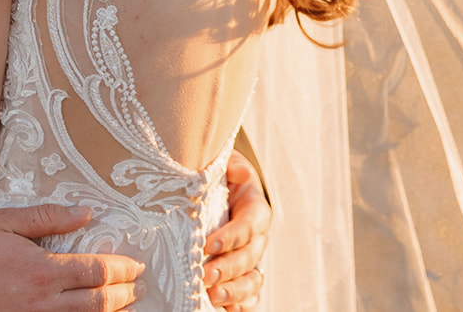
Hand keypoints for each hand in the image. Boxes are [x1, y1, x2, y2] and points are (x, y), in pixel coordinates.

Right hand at [0, 204, 145, 311]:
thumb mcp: (8, 222)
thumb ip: (49, 217)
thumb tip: (86, 213)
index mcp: (44, 269)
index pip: (97, 271)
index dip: (123, 270)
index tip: (137, 266)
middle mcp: (45, 301)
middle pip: (99, 302)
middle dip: (125, 294)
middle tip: (139, 288)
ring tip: (125, 305)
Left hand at [202, 152, 269, 309]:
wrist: (219, 190)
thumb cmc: (219, 178)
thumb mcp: (226, 166)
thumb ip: (232, 167)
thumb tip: (241, 174)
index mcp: (255, 210)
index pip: (248, 225)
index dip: (232, 237)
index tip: (208, 244)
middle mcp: (257, 238)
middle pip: (248, 258)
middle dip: (227, 268)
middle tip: (205, 275)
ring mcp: (251, 260)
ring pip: (251, 280)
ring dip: (234, 291)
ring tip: (212, 296)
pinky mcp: (242, 275)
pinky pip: (248, 296)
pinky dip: (240, 305)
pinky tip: (223, 309)